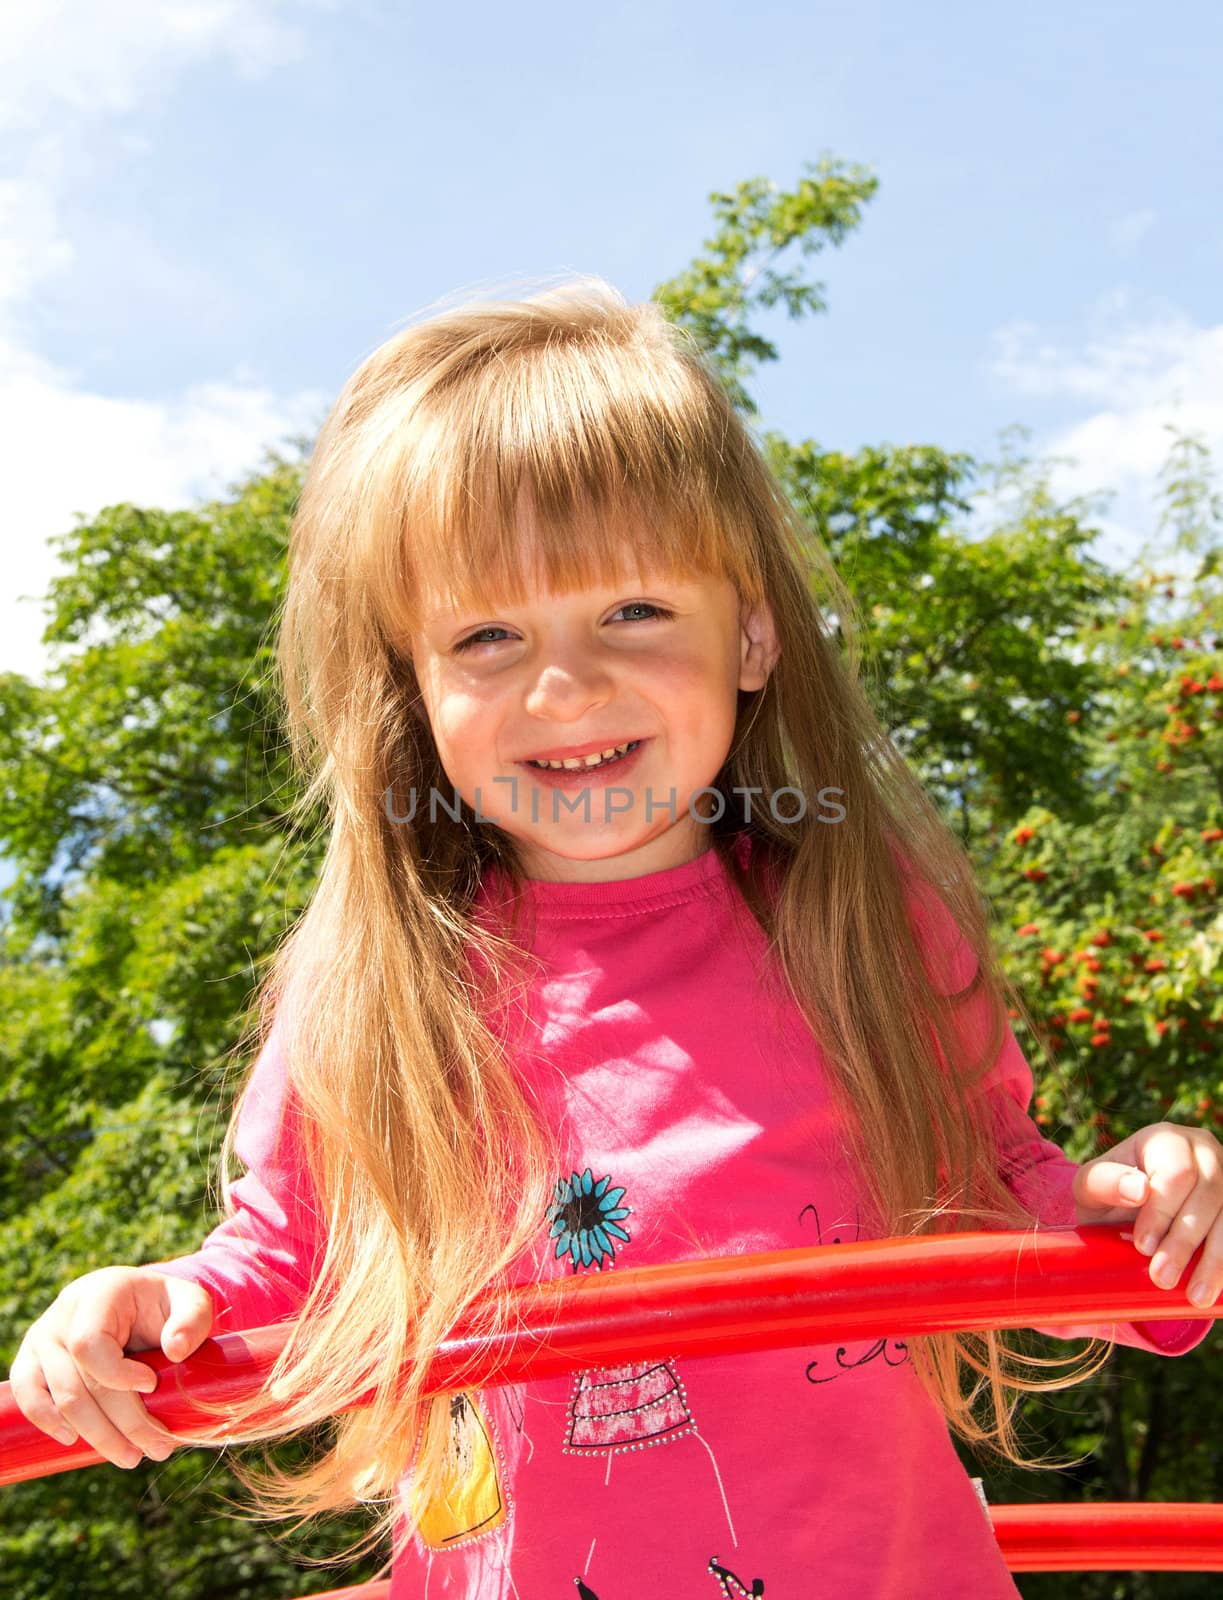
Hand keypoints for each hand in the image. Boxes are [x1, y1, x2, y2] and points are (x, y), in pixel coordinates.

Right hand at [7, 1266, 213, 1468]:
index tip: (152, 1386)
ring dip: (96, 1434)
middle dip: (121, 1423)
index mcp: (99, 1293)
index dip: (118, 1375)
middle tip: (157, 1447)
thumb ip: (193, 1318)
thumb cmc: (162, 1305)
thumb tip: (176, 1350)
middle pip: (79, 1383)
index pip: (90, 1344)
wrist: (135, 1303)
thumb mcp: (190, 1301)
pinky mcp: (31, 1360)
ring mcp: (42, 1337)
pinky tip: (74, 1440)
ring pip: (60, 1399)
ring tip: (131, 1455)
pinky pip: (27, 1396)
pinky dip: (48, 1421)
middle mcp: (64, 1314)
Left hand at [1071, 1121, 1222, 1308]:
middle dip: (1185, 1241)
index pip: (1175, 1173)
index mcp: (1166, 1139)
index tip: (1143, 1247)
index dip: (1162, 1213)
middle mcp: (1204, 1152)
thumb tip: (1139, 1189)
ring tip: (1195, 1296)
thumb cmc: (1108, 1196)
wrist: (1127, 1213)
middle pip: (1209, 1194)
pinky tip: (1218, 1290)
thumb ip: (1103, 1182)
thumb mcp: (1090, 1187)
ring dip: (1216, 1260)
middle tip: (1162, 1278)